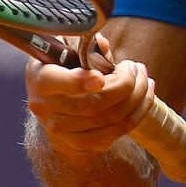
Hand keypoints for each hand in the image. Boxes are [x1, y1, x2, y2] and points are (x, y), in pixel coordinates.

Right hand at [25, 38, 156, 158]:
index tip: (102, 76)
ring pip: (108, 120)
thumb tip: (103, 46)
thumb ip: (84, 43)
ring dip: (136, 98)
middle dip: (124, 84)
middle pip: (92, 104)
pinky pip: (113, 135)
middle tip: (136, 67)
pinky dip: (136, 115)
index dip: (79, 82)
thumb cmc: (64, 62)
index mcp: (40, 78)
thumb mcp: (66, 45)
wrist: (52, 96)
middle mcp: (46, 108)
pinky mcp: (78, 144)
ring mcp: (61, 130)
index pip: (56, 82)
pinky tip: (145, 96)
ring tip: (145, 79)